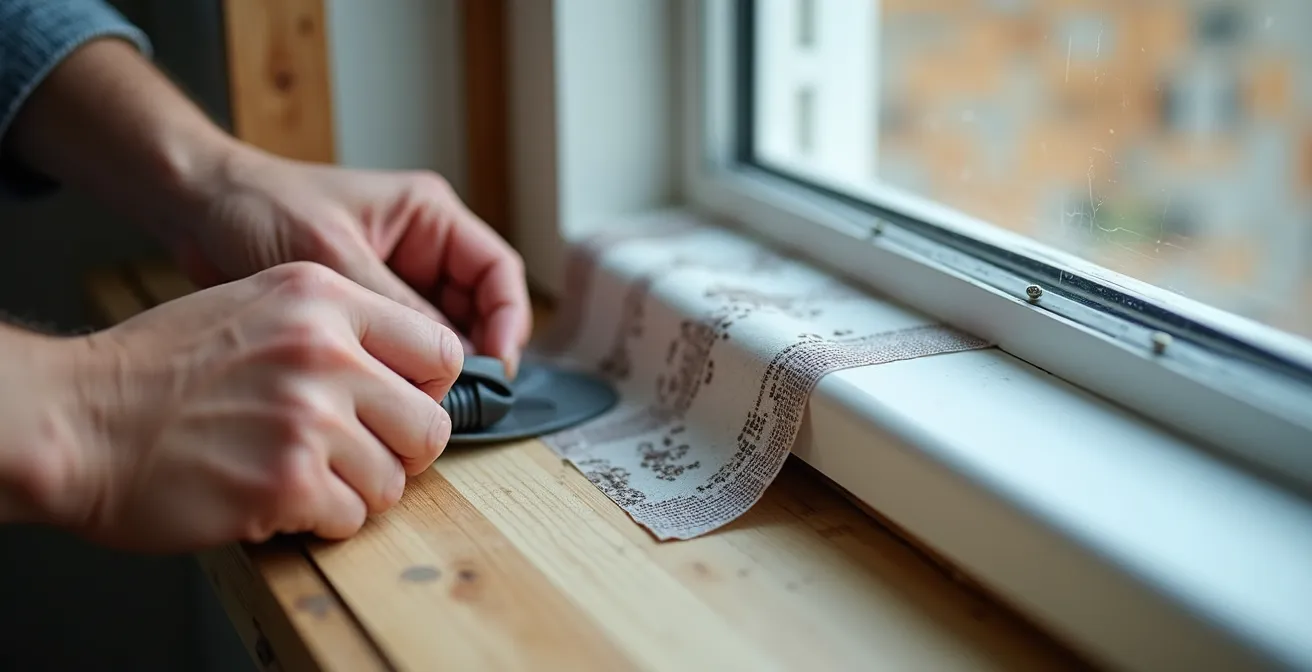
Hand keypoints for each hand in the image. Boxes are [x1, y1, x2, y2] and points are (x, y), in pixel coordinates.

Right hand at [56, 263, 460, 552]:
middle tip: (356, 455)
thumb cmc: (160, 369)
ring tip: (301, 474)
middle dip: (399, 452)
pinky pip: (351, 518)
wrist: (77, 418)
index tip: (400, 408)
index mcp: (323, 298)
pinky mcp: (288, 482)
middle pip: (430, 425)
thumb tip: (409, 374)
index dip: (425, 391)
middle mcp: (326, 352)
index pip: (439, 350)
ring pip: (394, 481)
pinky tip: (274, 496)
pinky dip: (319, 520)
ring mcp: (310, 418)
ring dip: (355, 491)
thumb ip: (338, 329)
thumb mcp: (256, 305)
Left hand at [173, 146, 531, 376]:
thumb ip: (395, 306)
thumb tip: (447, 359)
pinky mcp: (366, 313)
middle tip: (456, 400)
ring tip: (421, 406)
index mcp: (428, 217)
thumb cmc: (259, 208)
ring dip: (436, 371)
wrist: (196, 209)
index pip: (497, 272)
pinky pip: (401, 349)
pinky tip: (388, 399)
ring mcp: (395, 282)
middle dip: (473, 355)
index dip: (508, 321)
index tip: (496, 368)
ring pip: (441, 337)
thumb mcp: (333, 255)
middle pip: (478, 311)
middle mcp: (421, 250)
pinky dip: (402, 375)